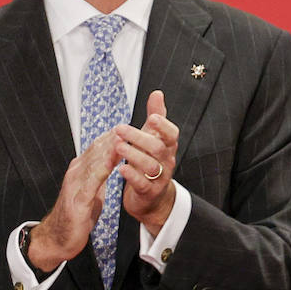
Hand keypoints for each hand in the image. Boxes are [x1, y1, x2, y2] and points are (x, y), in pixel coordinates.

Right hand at [28, 130, 121, 271]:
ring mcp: (75, 185)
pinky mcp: (77, 200)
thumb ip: (99, 177)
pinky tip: (111, 163)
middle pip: (97, 149)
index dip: (115, 136)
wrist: (58, 238)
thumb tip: (110, 164)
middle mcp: (76, 173)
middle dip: (114, 137)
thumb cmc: (76, 215)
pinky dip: (101, 170)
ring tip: (123, 137)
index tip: (131, 126)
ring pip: (93, 161)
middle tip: (131, 125)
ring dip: (108, 149)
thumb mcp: (91, 192)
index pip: (99, 147)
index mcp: (81, 170)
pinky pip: (91, 182)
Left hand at [117, 90, 178, 232]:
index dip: (163, 126)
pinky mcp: (149, 191)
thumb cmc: (150, 162)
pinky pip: (142, 183)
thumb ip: (156, 116)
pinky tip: (121, 168)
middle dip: (139, 137)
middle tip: (120, 128)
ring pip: (150, 166)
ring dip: (133, 155)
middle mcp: (166, 161)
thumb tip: (157, 93)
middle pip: (158, 148)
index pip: (172, 134)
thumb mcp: (153, 138)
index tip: (152, 118)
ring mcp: (159, 177)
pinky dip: (132, 175)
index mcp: (167, 147)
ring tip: (118, 146)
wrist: (151, 196)